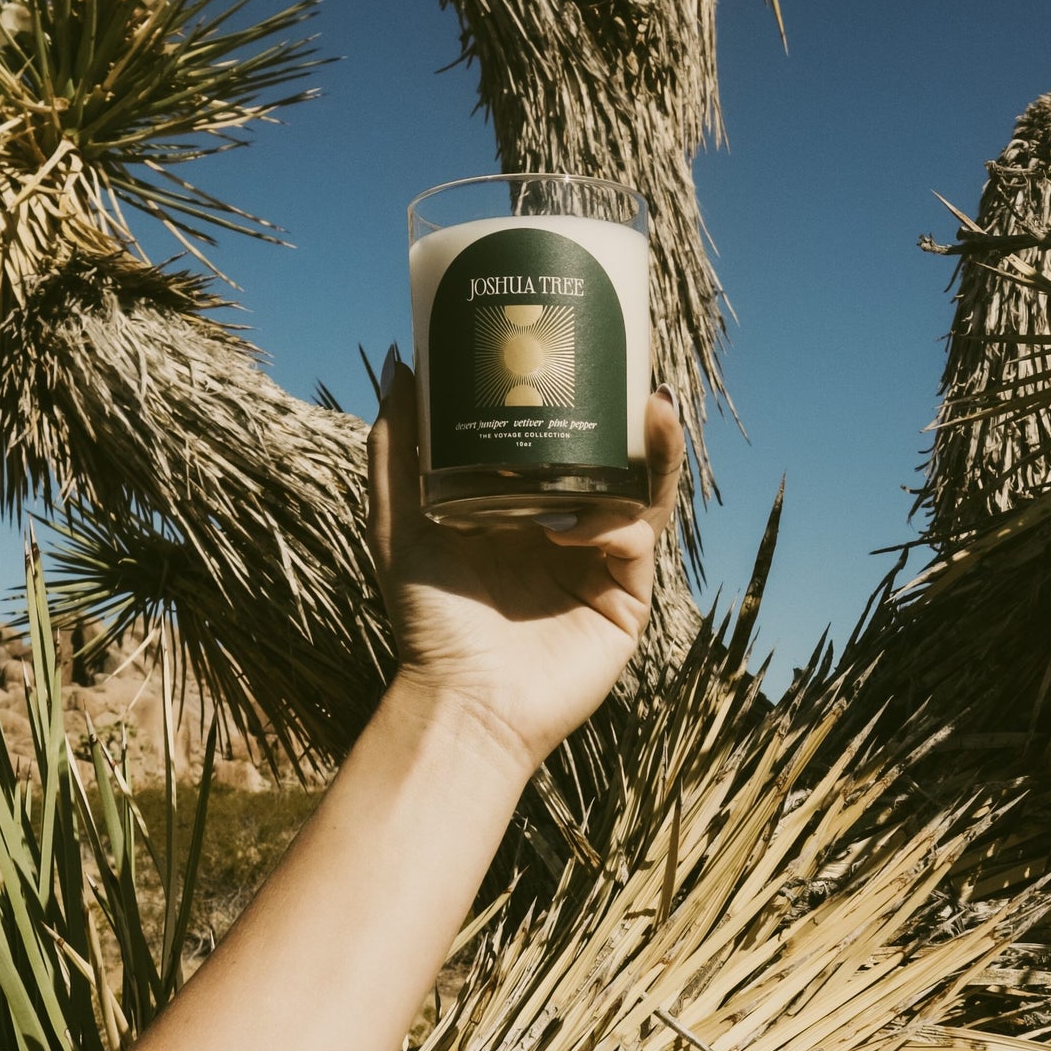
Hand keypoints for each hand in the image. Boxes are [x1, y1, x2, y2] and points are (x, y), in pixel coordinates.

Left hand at [367, 354, 683, 773]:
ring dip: (653, 450)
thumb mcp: (399, 522)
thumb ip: (396, 448)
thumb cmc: (430, 621)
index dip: (581, 397)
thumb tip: (403, 361)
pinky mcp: (626, 599)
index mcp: (527, 508)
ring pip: (640, 493)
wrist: (462, 704)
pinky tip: (584, 523)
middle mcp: (571, 529)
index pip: (564, 440)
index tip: (584, 346)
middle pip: (614, 459)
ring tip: (654, 408)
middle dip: (632, 414)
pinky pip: (636, 543)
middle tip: (633, 368)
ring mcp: (603, 564)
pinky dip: (616, 523)